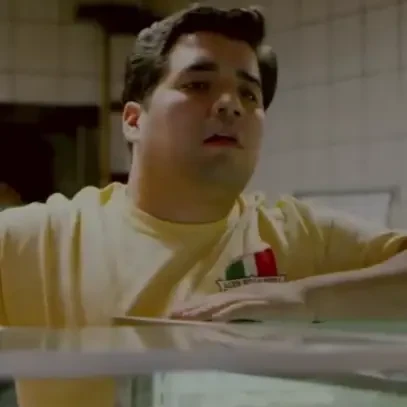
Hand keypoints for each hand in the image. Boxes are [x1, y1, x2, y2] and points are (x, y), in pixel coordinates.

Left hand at [170, 281, 312, 321]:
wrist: (305, 297)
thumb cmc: (284, 304)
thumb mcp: (259, 307)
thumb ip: (244, 311)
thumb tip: (227, 319)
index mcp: (240, 293)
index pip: (213, 300)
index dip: (195, 305)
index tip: (178, 311)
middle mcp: (241, 293)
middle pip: (211, 300)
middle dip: (191, 308)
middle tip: (171, 314)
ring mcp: (249, 298)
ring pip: (219, 304)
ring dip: (201, 311)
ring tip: (183, 316)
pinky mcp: (258, 305)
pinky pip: (238, 310)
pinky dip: (223, 314)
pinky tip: (211, 319)